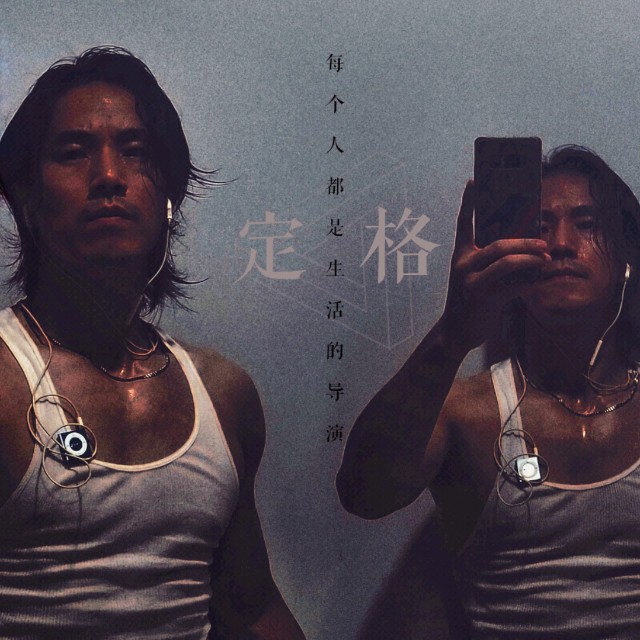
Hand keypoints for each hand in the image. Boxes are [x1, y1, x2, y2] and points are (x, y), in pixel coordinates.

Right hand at [441, 182, 549, 351]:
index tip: (473, 182)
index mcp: (460, 255)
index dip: (468, 202)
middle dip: (526, 243)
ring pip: (508, 263)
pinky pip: (514, 286)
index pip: (464, 223)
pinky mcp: (483, 299)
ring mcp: (472, 282)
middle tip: (543, 244)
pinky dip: (529, 283)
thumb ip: (489, 261)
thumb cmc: (469, 300)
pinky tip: (537, 282)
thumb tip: (523, 246)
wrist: (456, 330)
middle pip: (499, 244)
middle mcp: (463, 265)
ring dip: (532, 261)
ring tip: (546, 261)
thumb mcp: (473, 276)